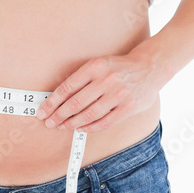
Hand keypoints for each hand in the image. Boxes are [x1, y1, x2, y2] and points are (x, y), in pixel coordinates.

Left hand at [35, 48, 160, 133]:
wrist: (150, 67)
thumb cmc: (119, 67)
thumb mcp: (100, 64)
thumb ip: (83, 79)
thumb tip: (58, 98)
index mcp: (95, 66)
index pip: (68, 87)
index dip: (52, 102)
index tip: (43, 110)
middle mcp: (106, 80)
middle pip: (75, 103)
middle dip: (59, 115)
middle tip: (49, 122)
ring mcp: (118, 94)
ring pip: (89, 114)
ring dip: (72, 123)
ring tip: (63, 126)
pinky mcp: (128, 108)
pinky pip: (105, 122)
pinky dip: (90, 127)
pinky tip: (81, 128)